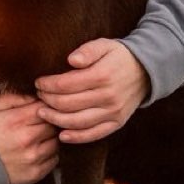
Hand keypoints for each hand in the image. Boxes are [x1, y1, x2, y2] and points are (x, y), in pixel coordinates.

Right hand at [0, 93, 58, 183]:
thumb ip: (13, 98)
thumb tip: (34, 97)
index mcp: (17, 120)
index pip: (44, 108)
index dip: (43, 107)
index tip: (38, 110)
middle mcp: (28, 138)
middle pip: (52, 124)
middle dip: (47, 122)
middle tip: (38, 124)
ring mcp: (34, 157)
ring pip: (56, 141)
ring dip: (49, 138)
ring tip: (38, 138)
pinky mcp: (37, 172)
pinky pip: (55, 158)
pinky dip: (49, 153)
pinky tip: (37, 151)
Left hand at [35, 39, 149, 143]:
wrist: (146, 72)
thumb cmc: (118, 57)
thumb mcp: (104, 45)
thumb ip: (87, 51)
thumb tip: (71, 60)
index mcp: (102, 75)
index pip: (65, 84)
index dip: (47, 85)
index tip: (38, 82)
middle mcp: (108, 96)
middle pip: (67, 104)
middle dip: (48, 101)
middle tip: (38, 96)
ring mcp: (113, 112)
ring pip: (77, 122)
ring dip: (55, 119)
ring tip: (43, 113)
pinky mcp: (117, 123)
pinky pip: (94, 134)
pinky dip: (76, 137)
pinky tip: (61, 135)